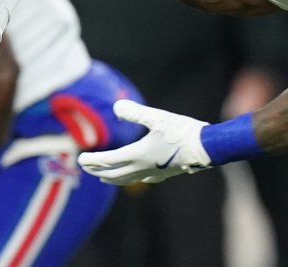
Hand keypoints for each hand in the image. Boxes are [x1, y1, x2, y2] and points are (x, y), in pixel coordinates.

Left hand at [77, 100, 210, 185]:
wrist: (207, 148)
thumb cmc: (182, 130)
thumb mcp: (157, 117)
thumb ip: (135, 112)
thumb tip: (116, 107)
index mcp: (137, 154)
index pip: (108, 160)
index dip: (93, 160)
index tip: (80, 160)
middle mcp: (142, 167)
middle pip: (114, 173)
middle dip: (98, 171)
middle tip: (85, 168)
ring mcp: (153, 172)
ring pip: (126, 179)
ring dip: (112, 178)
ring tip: (103, 177)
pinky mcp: (164, 173)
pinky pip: (141, 179)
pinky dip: (130, 178)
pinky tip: (135, 175)